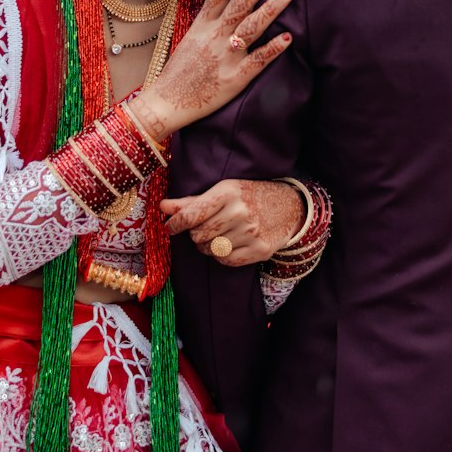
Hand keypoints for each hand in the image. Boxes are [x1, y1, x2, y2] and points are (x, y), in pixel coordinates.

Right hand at [136, 0, 292, 139]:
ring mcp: (226, 55)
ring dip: (271, 8)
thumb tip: (223, 1)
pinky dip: (272, 48)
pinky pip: (257, 60)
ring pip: (252, 27)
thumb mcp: (190, 37)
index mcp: (203, 25)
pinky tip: (288, 37)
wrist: (166, 102)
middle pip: (239, 3)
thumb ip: (208, 20)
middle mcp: (215, 36)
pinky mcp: (236, 77)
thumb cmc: (178, 71)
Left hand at [161, 179, 304, 265]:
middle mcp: (240, 211)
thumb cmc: (249, 196)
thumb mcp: (223, 191)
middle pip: (199, 235)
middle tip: (204, 229)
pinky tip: (229, 245)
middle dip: (196, 235)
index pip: (191, 215)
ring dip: (208, 246)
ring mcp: (251, 232)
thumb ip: (192, 202)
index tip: (169, 227)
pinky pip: (226, 261)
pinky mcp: (260, 250)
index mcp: (228, 192)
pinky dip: (222, 256)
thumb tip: (162, 207)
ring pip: (211, 250)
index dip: (175, 224)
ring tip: (218, 236)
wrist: (289, 206)